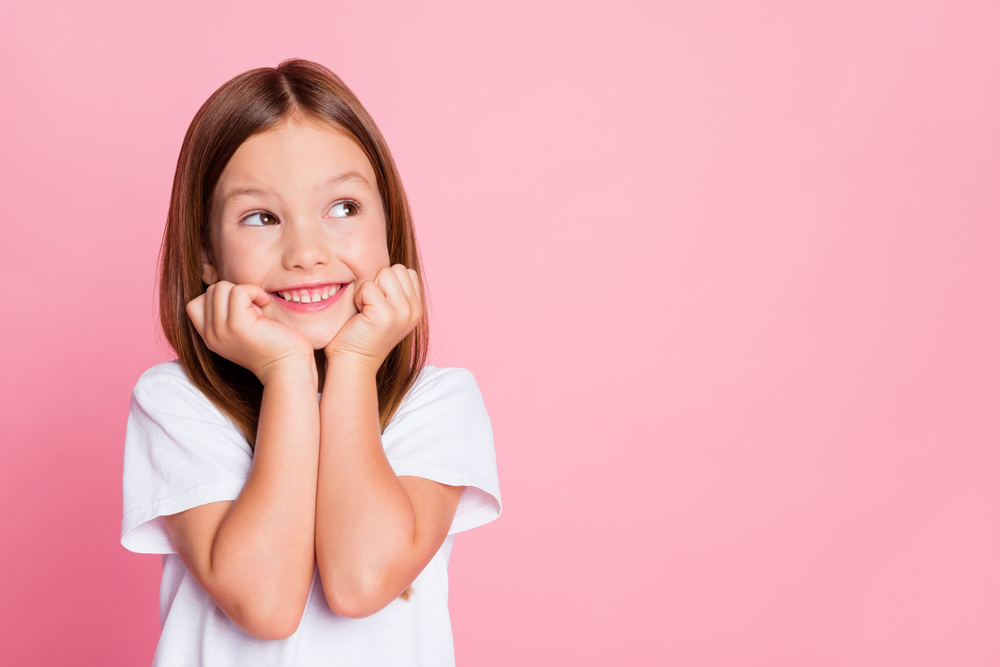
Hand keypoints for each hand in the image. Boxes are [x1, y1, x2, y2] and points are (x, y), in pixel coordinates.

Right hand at [187, 281, 314, 383]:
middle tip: (254, 311)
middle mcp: (211, 335)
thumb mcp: (242, 331)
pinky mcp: (238, 325)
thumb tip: (229, 289)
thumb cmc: (274, 346)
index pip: (195, 304)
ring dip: (245, 292)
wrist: (287, 368)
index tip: (243, 310)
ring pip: (221, 287)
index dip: (220, 298)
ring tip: (259, 310)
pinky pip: (239, 291)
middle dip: (236, 293)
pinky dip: (255, 291)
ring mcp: (222, 330)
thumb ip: (228, 315)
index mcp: (210, 338)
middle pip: (211, 291)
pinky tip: (265, 303)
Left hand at [324, 265, 422, 371]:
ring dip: (369, 288)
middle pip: (397, 269)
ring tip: (366, 309)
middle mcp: (414, 310)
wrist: (353, 362)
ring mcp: (402, 312)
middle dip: (379, 282)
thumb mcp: (387, 311)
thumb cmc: (362, 334)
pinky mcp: (386, 315)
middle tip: (370, 306)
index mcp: (416, 308)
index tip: (378, 303)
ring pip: (385, 274)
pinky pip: (369, 287)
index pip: (406, 272)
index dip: (387, 282)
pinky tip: (360, 315)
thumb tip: (387, 267)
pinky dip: (359, 297)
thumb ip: (394, 291)